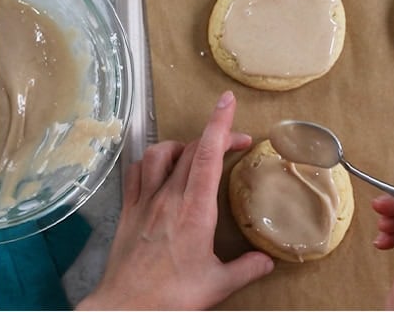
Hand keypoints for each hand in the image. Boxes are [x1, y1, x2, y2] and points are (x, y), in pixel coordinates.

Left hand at [79, 91, 272, 309]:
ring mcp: (144, 201)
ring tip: (196, 152)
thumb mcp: (218, 284)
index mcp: (194, 210)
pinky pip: (136, 172)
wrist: (126, 305)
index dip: (219, 124)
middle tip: (236, 140)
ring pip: (159, 154)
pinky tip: (158, 168)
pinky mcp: (127, 210)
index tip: (227, 102)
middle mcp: (167, 198)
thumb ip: (247, 268)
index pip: (207, 155)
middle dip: (214, 136)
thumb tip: (267, 261)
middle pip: (190, 150)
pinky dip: (150, 161)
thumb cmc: (170, 296)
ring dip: (180, 145)